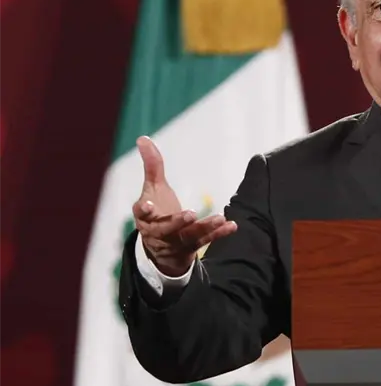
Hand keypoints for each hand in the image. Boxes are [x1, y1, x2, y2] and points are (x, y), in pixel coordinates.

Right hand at [132, 136, 236, 275]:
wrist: (161, 247)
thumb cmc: (157, 211)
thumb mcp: (153, 188)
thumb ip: (151, 166)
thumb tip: (142, 138)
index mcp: (146, 217)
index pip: (142, 214)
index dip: (144, 209)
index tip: (148, 204)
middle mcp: (159, 231)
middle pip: (166, 229)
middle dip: (178, 222)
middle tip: (190, 214)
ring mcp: (176, 241)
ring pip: (190, 236)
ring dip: (205, 227)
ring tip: (220, 218)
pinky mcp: (192, 247)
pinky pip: (206, 240)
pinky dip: (219, 233)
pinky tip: (232, 225)